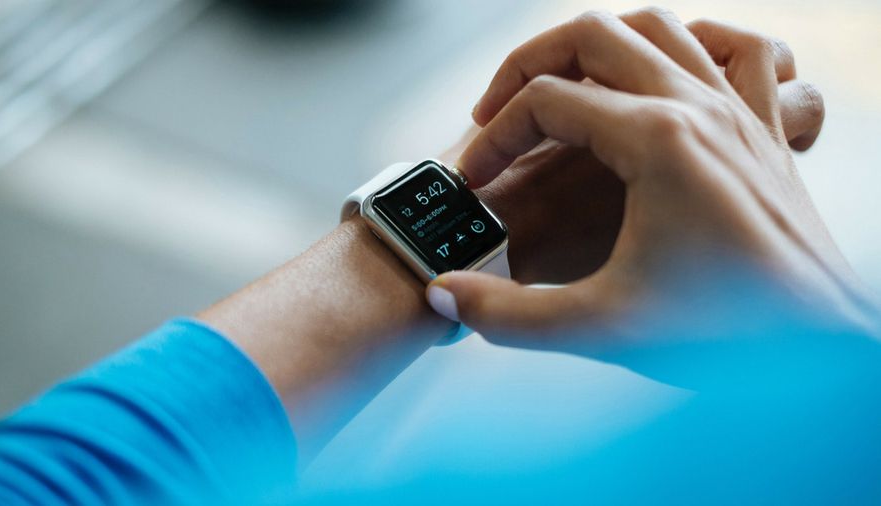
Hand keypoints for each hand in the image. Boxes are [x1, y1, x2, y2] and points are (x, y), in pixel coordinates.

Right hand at [426, 9, 879, 367]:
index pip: (545, 101)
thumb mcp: (602, 327)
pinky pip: (741, 52)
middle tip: (496, 111)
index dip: (493, 139)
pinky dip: (699, 43)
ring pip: (660, 27)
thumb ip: (508, 314)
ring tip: (563, 86)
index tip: (475, 185)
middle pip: (592, 35)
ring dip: (599, 44)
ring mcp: (738, 112)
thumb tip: (443, 298)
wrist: (825, 353)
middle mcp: (700, 108)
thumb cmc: (730, 335)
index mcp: (657, 141)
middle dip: (527, 65)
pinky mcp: (762, 133)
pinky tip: (673, 69)